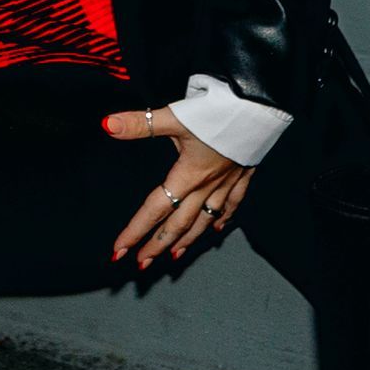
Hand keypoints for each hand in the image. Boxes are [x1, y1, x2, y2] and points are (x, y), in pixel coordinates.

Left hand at [101, 106, 252, 266]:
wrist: (260, 106)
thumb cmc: (221, 110)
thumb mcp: (176, 116)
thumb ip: (142, 123)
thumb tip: (109, 125)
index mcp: (188, 175)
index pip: (154, 209)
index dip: (135, 231)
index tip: (119, 250)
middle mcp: (207, 184)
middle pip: (179, 223)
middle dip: (158, 245)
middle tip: (143, 263)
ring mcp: (227, 182)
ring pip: (205, 219)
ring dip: (188, 240)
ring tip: (175, 255)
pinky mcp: (243, 174)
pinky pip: (233, 204)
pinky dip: (223, 218)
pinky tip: (217, 229)